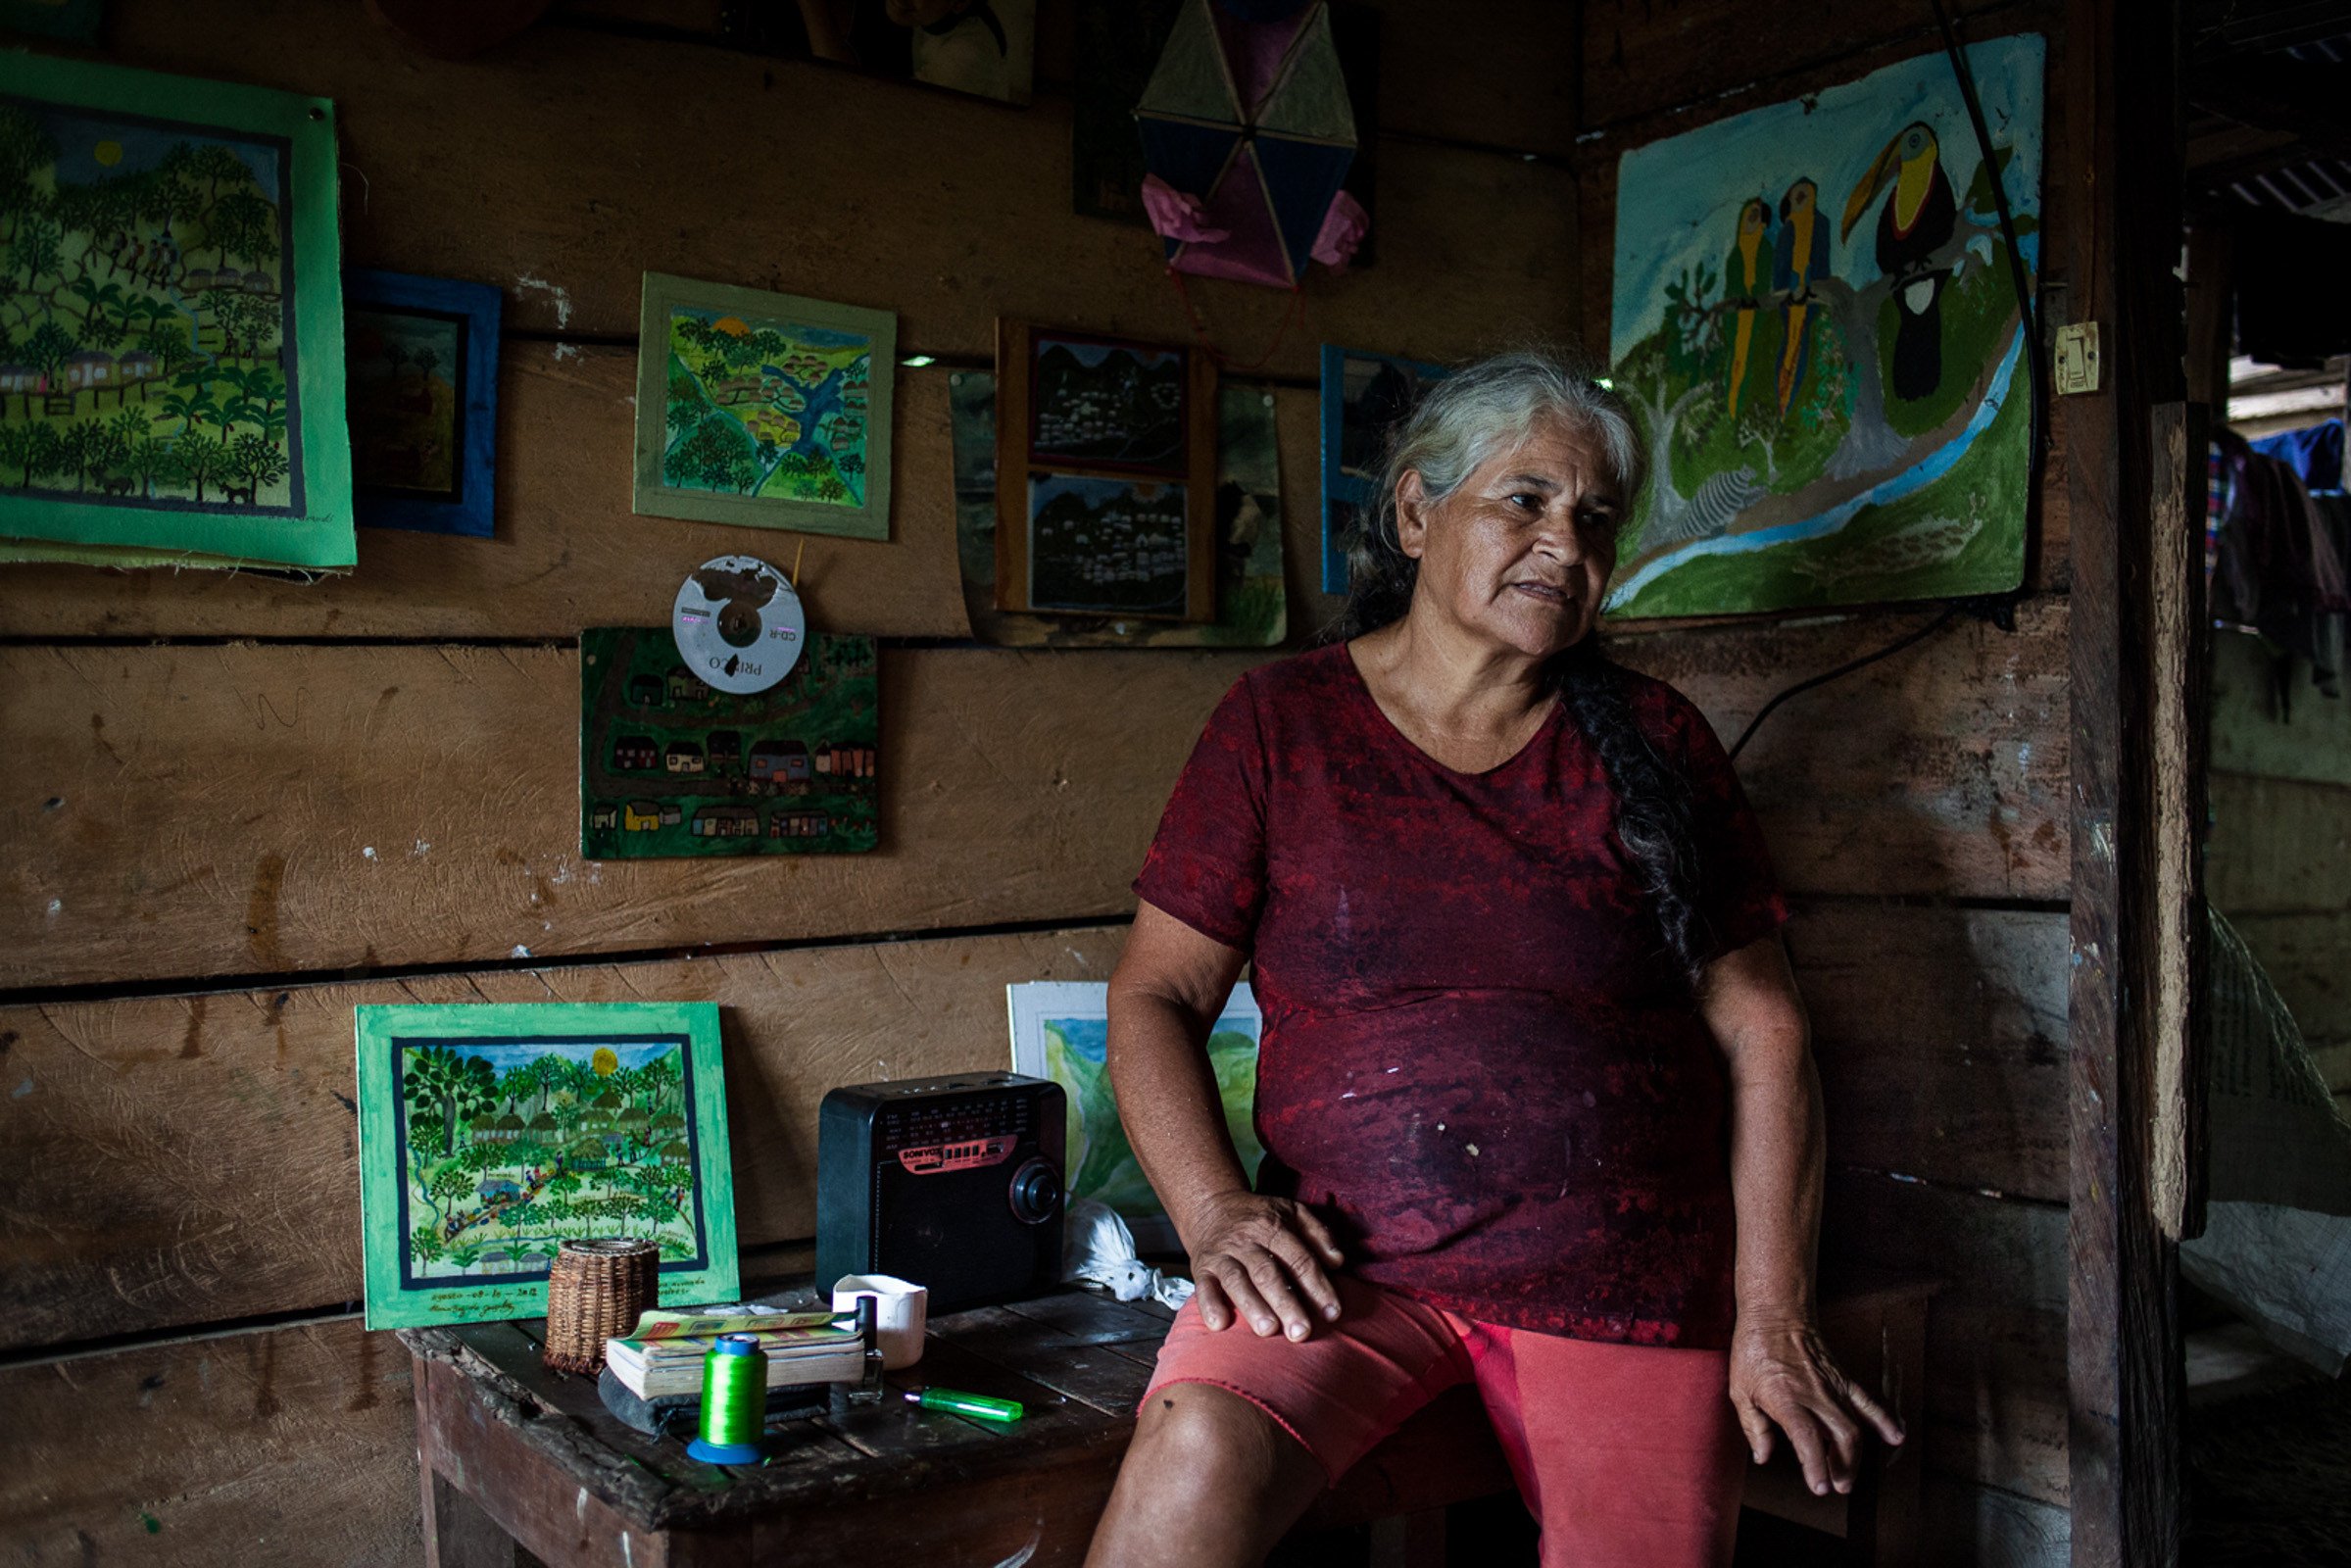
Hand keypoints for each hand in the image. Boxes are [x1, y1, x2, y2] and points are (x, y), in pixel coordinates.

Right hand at [1181, 1191, 1344, 1342]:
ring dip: (1252, 1306)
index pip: (1299, 1259)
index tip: (1332, 1313)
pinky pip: (1203, 1287)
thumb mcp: (1293, 1212)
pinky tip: (1220, 1324)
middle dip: (1286, 1303)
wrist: (1212, 1205)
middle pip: (1268, 1273)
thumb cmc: (1260, 1217)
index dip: (1317, 1286)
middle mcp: (1246, 1241)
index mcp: (1273, 1227)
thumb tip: (1337, 1261)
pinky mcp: (1201, 1268)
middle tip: (1301, 1332)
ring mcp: (1222, 1255)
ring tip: (1268, 1330)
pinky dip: (1209, 1305)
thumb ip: (1319, 1234)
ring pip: (1237, 1280)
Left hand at [1728, 1313, 1904, 1496]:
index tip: (1821, 1488)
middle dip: (1843, 1467)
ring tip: (1848, 1475)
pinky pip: (1868, 1402)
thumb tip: (1763, 1456)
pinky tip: (1896, 1437)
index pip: (1807, 1439)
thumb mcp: (1740, 1390)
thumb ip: (1754, 1427)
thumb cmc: (1753, 1351)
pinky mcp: (1843, 1380)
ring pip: (1856, 1426)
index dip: (1816, 1466)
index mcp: (1786, 1398)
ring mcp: (1833, 1386)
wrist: (1776, 1314)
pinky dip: (1884, 1420)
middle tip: (1836, 1485)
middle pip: (1841, 1437)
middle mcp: (1815, 1394)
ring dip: (1856, 1455)